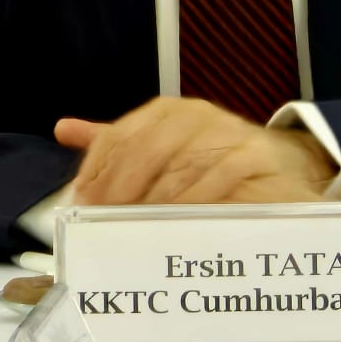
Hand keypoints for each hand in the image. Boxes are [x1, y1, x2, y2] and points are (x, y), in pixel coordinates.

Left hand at [55, 98, 336, 206]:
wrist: (277, 164)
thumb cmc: (210, 161)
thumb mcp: (159, 148)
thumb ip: (115, 143)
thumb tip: (63, 129)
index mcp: (165, 113)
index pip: (119, 135)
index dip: (97, 170)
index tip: (82, 204)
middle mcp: (194, 115)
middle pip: (146, 149)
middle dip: (120, 188)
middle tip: (104, 221)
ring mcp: (227, 132)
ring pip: (180, 164)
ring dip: (154, 201)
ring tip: (136, 229)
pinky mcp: (255, 154)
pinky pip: (220, 175)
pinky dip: (196, 200)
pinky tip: (178, 220)